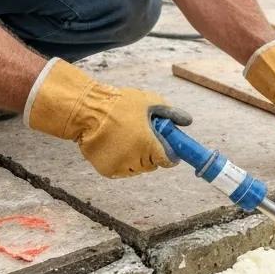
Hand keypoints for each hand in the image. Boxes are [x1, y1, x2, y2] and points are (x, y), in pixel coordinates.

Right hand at [26, 59, 191, 177]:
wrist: (86, 111)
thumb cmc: (119, 104)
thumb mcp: (148, 102)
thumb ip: (170, 113)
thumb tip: (187, 121)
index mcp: (149, 144)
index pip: (167, 160)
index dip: (170, 154)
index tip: (167, 148)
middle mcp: (135, 159)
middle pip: (152, 165)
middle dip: (151, 154)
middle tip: (143, 138)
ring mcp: (120, 166)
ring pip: (136, 169)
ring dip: (137, 159)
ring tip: (128, 139)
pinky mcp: (107, 171)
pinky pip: (121, 170)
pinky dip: (121, 162)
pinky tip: (115, 145)